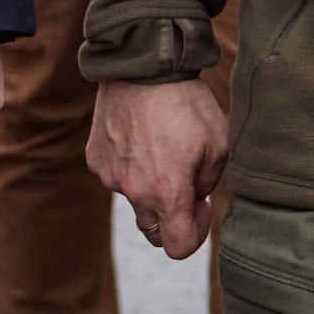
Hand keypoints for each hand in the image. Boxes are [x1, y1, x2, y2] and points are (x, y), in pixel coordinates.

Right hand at [88, 78, 227, 258]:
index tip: (201, 205)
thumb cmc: (187, 103)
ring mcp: (110, 175)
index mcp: (167, 193)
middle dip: (172, 214)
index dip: (195, 234)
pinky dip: (129, 166)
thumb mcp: (219, 145)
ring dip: (149, 187)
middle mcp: (134, 192)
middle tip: (184, 179)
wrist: (143, 65)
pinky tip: (139, 136)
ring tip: (160, 147)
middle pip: (153, 230)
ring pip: (133, 199)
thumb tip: (196, 196)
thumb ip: (209, 183)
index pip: (178, 248)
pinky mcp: (95, 158)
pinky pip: (115, 175)